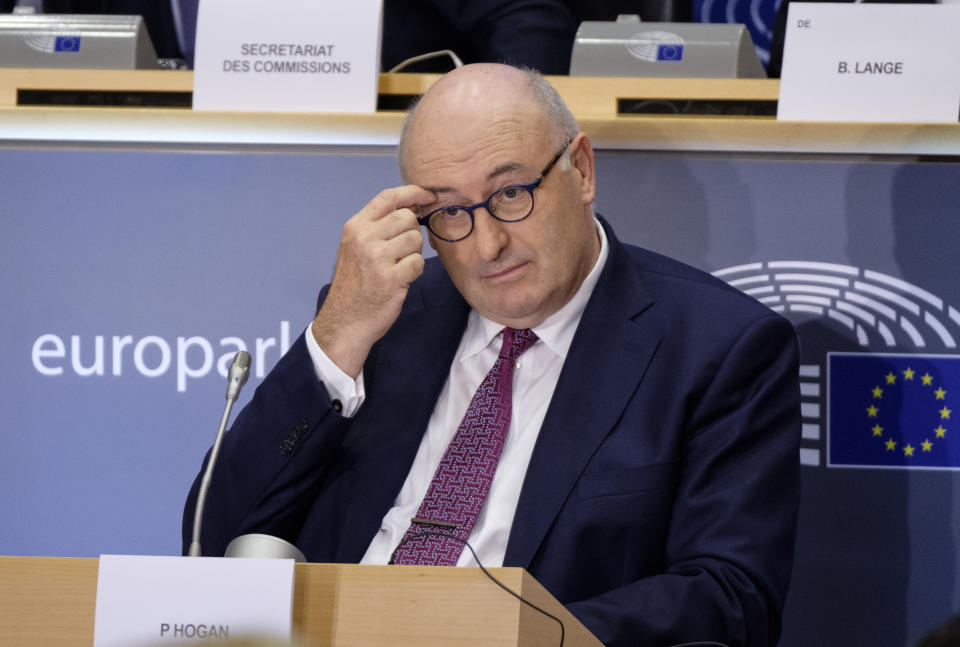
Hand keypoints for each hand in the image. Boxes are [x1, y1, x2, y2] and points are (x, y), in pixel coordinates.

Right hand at [311, 185, 434, 377]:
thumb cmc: (355, 284)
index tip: (428, 196)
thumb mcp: (355, 248)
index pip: (387, 197)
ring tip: (399, 266)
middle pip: (407, 218)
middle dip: (412, 232)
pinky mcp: (392, 278)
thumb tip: (410, 209)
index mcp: (355, 227)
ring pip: (415, 239)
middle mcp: (365, 238)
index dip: (412, 192)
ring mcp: (377, 258)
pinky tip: (401, 280)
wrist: (345, 320)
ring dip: (413, 253)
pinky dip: (415, 271)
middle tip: (402, 251)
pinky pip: (418, 263)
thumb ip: (377, 227)